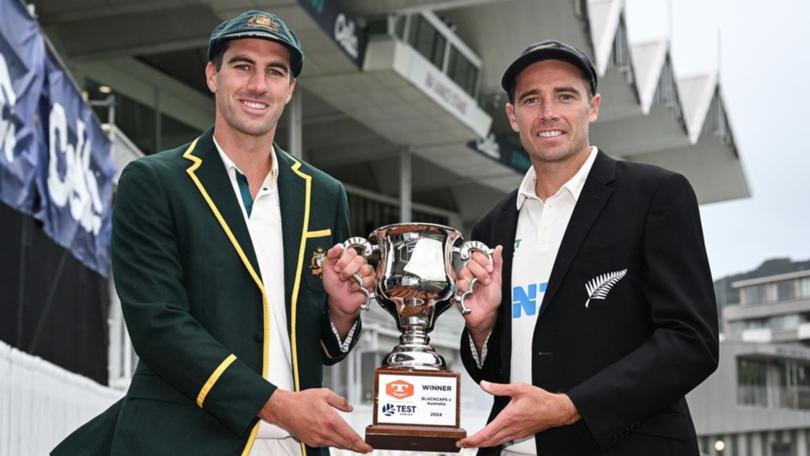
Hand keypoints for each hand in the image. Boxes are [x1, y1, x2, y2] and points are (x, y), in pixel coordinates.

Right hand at [260, 388, 372, 452]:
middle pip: (346, 444)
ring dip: (347, 446)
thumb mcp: (324, 394)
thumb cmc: (301, 401)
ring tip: (355, 446)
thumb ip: (340, 401)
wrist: (284, 409)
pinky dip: (335, 444)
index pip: (350, 436)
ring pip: (337, 446)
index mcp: (330, 420)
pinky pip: (327, 445)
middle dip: (357, 448)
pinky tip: (339, 441)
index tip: (368, 447)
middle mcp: (325, 432)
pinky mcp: (312, 442)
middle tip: (365, 449)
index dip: (361, 444)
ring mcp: (318, 439)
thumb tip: (349, 408)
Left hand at [322, 244, 374, 329]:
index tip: (337, 268)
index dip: (344, 260)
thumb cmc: (333, 286)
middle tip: (342, 277)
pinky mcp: (371, 282)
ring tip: (349, 283)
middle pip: (359, 259)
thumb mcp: (327, 268)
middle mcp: (358, 264)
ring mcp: (366, 272)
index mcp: (349, 258)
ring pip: (365, 269)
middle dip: (348, 271)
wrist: (338, 300)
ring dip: (354, 279)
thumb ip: (331, 255)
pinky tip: (354, 288)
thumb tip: (338, 246)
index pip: (352, 251)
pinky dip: (359, 285)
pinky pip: (369, 279)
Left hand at [456, 381, 579, 448]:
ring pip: (496, 442)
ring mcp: (516, 433)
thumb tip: (485, 385)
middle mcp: (511, 429)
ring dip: (483, 444)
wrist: (556, 410)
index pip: (486, 433)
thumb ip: (499, 388)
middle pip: (489, 441)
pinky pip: (504, 440)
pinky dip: (494, 442)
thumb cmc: (541, 400)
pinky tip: (491, 439)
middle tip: (463, 444)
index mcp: (508, 418)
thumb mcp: (518, 388)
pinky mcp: (521, 434)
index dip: (473, 440)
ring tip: (473, 442)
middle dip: (474, 444)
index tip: (464, 441)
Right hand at [457, 245, 502, 346]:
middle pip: (470, 262)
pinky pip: (458, 283)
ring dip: (474, 279)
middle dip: (481, 271)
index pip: (477, 255)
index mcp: (481, 269)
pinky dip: (465, 285)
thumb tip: (498, 249)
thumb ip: (497, 263)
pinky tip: (470, 290)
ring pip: (464, 271)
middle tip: (486, 280)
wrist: (487, 314)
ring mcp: (465, 281)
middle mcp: (472, 274)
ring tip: (480, 286)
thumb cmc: (491, 299)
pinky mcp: (459, 290)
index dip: (483, 260)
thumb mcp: (498, 279)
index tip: (489, 268)